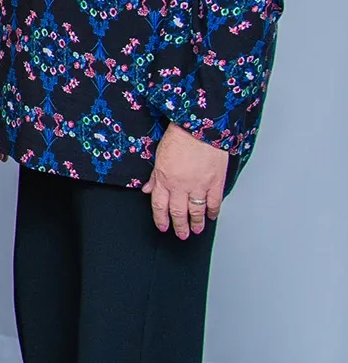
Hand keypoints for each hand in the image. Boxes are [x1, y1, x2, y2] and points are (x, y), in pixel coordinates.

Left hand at [146, 122, 227, 238]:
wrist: (199, 127)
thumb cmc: (178, 138)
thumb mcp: (159, 157)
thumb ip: (154, 177)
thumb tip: (147, 190)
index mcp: (164, 179)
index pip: (159, 205)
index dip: (160, 219)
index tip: (163, 227)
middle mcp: (180, 185)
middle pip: (178, 212)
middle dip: (179, 226)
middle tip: (181, 235)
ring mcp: (199, 185)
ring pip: (196, 211)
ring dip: (196, 223)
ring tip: (196, 230)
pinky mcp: (215, 182)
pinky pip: (214, 202)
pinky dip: (212, 212)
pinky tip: (211, 217)